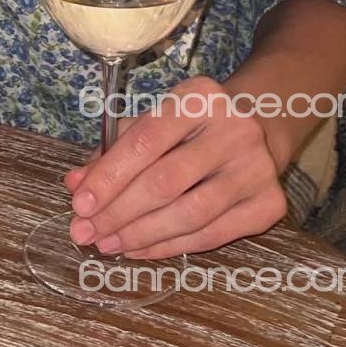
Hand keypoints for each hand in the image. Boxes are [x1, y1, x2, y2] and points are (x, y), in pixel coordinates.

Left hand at [62, 75, 286, 259]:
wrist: (259, 128)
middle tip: (86, 232)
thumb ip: (114, 149)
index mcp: (199, 97)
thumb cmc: (191, 126)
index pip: (146, 140)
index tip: (80, 203)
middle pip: (166, 181)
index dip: (110, 175)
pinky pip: (212, 234)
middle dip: (119, 212)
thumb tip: (75, 183)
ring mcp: (257, 167)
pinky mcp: (270, 203)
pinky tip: (141, 249)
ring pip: (190, 214)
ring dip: (142, 235)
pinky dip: (171, 246)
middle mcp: (234, 129)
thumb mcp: (153, 121)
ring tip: (108, 244)